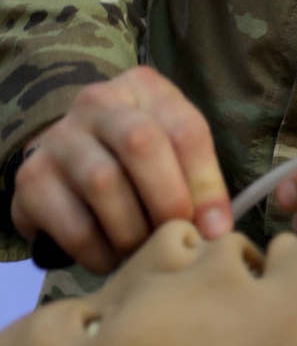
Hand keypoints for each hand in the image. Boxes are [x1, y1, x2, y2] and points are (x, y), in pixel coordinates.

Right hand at [11, 64, 230, 273]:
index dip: (206, 184)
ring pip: (104, 183)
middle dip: (168, 200)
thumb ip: (196, 181)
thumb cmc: (132, 159)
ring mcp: (59, 137)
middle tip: (177, 235)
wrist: (66, 160)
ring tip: (142, 249)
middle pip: (141, 143)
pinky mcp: (31, 179)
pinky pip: (72, 223)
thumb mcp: (170, 151)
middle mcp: (98, 102)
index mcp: (143, 88)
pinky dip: (99, 251)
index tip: (216, 229)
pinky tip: (110, 258)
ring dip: (132, 230)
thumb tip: (216, 231)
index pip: (185, 130)